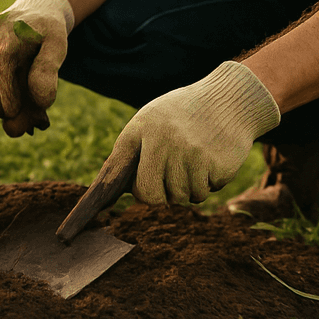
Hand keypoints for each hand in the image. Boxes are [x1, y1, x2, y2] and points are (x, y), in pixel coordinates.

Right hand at [0, 0, 73, 136]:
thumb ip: (48, 70)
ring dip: (7, 109)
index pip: (2, 90)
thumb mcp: (57, 44)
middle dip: (12, 113)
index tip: (34, 117)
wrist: (37, 7)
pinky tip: (24, 99)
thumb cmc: (49, 27)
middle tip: (37, 120)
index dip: (15, 107)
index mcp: (4, 48)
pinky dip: (3, 99)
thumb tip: (40, 102)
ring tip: (33, 112)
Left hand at [98, 62, 280, 205]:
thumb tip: (114, 191)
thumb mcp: (153, 119)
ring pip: (181, 197)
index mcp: (142, 128)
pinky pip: (206, 192)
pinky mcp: (217, 165)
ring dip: (188, 188)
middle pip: (152, 196)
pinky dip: (208, 183)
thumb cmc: (184, 113)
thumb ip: (135, 149)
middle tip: (170, 181)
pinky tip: (211, 159)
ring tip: (194, 161)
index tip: (88, 221)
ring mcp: (192, 154)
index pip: (117, 171)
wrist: (231, 98)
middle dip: (160, 195)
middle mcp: (164, 141)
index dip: (107, 199)